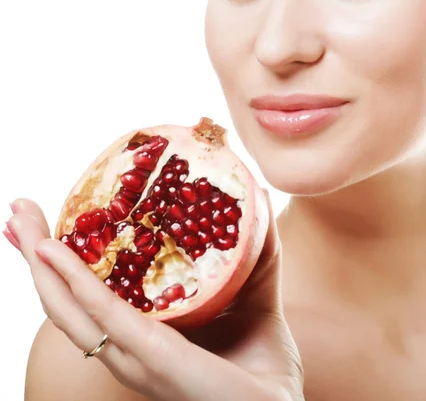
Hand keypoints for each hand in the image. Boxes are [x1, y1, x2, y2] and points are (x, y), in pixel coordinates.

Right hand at [4, 192, 303, 400]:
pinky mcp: (155, 359)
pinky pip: (105, 316)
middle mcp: (131, 347)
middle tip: (19, 210)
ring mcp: (137, 356)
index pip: (91, 297)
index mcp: (148, 334)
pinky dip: (74, 283)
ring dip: (40, 263)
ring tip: (20, 220)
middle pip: (67, 300)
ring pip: (70, 307)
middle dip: (37, 255)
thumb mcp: (257, 297)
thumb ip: (255, 252)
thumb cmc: (263, 368)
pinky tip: (52, 253)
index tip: (47, 222)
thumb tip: (257, 196)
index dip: (63, 262)